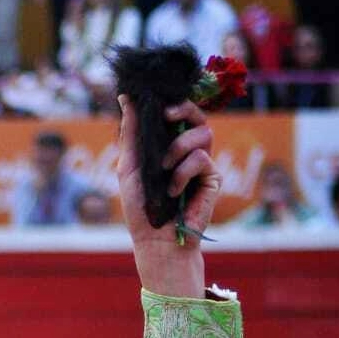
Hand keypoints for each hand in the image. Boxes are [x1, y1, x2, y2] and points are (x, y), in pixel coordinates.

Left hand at [117, 95, 218, 296]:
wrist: (154, 239)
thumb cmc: (140, 206)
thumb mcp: (129, 166)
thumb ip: (131, 133)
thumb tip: (125, 98)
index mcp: (169, 146)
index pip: (179, 115)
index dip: (175, 103)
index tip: (159, 104)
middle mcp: (188, 152)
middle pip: (198, 116)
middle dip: (185, 109)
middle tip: (168, 115)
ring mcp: (203, 164)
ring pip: (204, 134)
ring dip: (179, 147)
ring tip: (164, 168)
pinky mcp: (213, 178)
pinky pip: (201, 160)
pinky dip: (182, 173)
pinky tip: (173, 191)